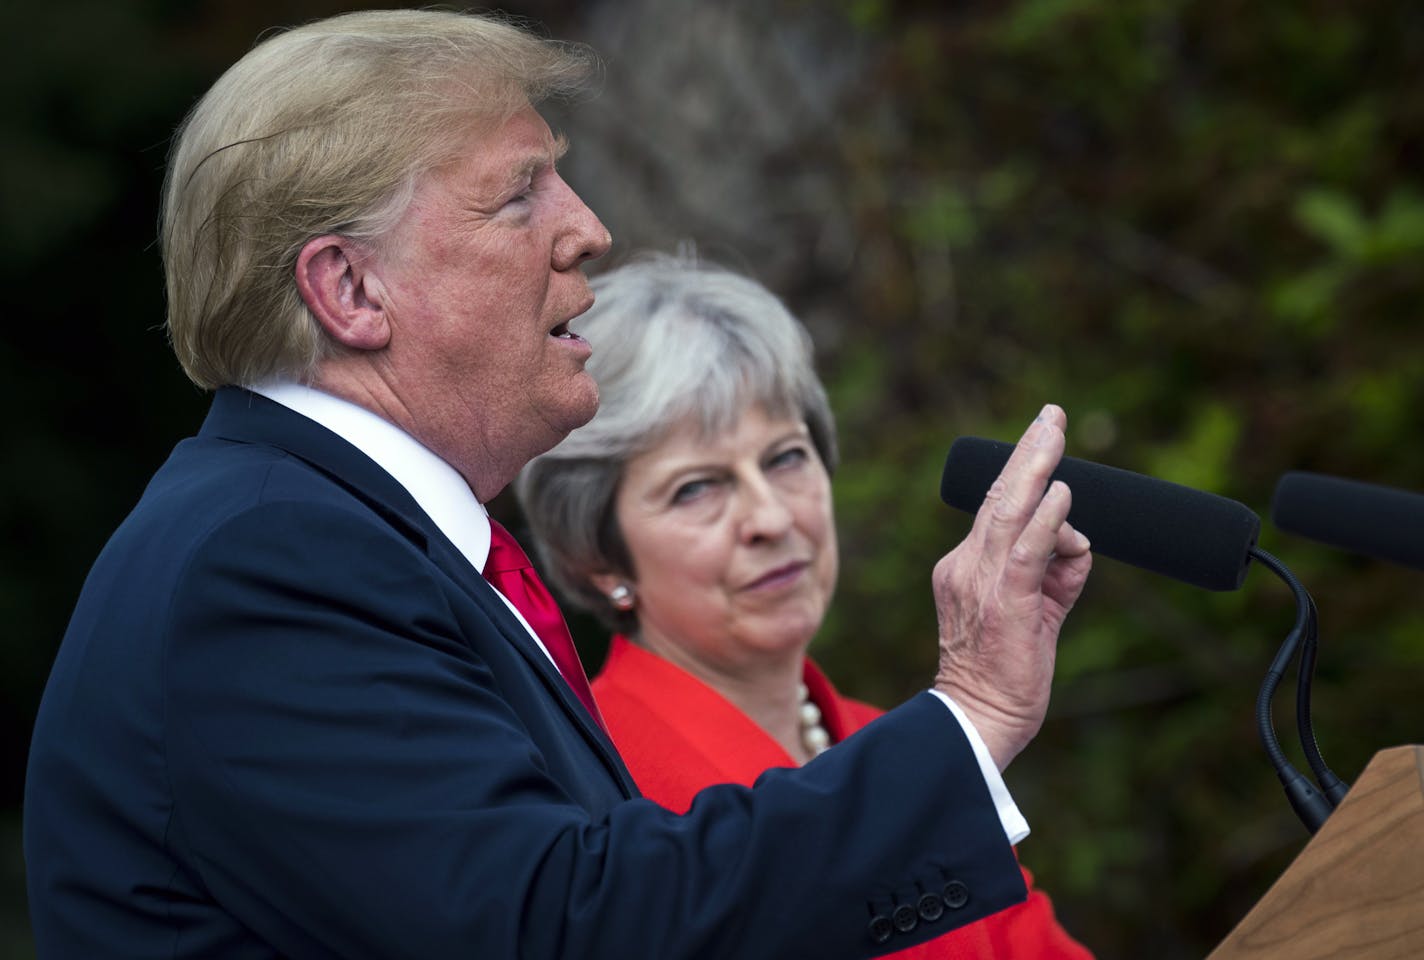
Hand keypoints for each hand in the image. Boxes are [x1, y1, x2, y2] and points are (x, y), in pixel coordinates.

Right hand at [932, 404, 1091, 770]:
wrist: (975, 720)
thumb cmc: (1003, 675)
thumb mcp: (1035, 615)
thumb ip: (1056, 575)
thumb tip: (1081, 543)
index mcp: (965, 567)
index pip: (996, 510)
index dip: (1020, 471)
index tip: (1040, 436)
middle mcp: (965, 565)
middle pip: (999, 497)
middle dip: (1029, 452)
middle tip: (1051, 414)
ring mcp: (979, 580)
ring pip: (1009, 512)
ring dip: (1036, 468)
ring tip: (1054, 432)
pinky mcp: (1003, 601)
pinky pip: (1026, 550)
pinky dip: (1045, 520)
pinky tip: (1061, 495)